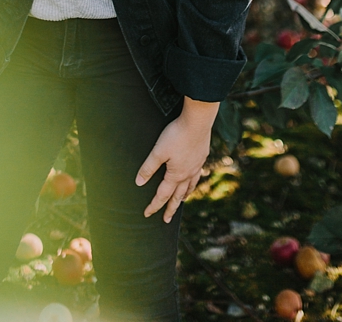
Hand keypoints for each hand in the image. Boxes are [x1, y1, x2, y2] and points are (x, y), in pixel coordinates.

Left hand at [135, 99, 217, 222]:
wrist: (198, 122)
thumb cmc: (176, 135)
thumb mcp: (158, 151)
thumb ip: (148, 168)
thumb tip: (139, 183)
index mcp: (176, 174)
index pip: (162, 195)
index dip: (154, 205)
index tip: (147, 214)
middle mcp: (188, 174)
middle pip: (178, 196)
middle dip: (171, 208)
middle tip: (166, 219)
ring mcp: (196, 166)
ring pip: (189, 187)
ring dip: (183, 196)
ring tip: (180, 202)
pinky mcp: (201, 157)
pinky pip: (196, 176)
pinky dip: (192, 183)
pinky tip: (192, 180)